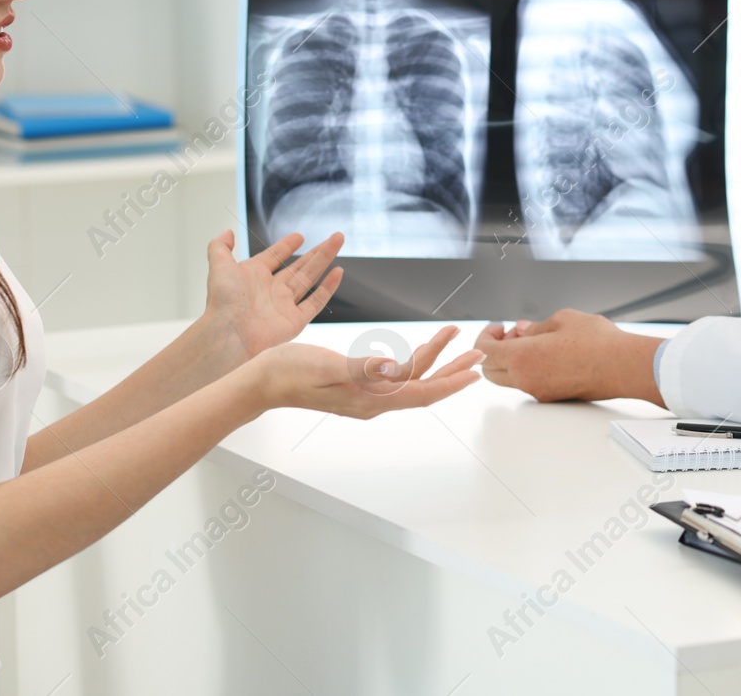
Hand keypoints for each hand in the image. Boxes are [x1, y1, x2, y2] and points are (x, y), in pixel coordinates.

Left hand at [200, 229, 345, 362]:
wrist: (229, 332)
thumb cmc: (223, 301)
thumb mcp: (219, 265)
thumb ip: (220, 246)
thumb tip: (227, 232)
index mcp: (254, 275)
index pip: (274, 256)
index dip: (286, 246)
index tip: (299, 236)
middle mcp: (271, 289)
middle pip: (299, 266)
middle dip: (317, 250)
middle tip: (334, 236)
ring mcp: (284, 305)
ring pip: (310, 278)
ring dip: (325, 259)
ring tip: (338, 242)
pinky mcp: (295, 321)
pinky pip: (315, 302)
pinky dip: (328, 288)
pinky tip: (338, 272)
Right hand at [251, 325, 483, 418]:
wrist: (262, 381)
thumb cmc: (288, 371)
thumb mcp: (325, 365)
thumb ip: (361, 369)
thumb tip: (393, 369)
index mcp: (368, 400)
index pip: (419, 393)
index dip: (449, 383)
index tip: (474, 372)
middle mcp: (372, 402)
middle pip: (423, 387)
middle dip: (452, 369)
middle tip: (478, 352)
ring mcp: (366, 396)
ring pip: (411, 379)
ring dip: (434, 358)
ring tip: (455, 337)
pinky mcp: (359, 386)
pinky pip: (395, 375)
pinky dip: (413, 359)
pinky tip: (423, 348)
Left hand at [474, 309, 664, 404]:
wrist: (624, 366)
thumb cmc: (598, 342)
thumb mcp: (562, 319)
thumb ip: (535, 326)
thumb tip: (521, 330)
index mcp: (523, 357)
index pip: (483, 351)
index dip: (485, 336)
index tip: (499, 327)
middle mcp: (526, 379)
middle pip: (489, 371)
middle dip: (492, 351)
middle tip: (510, 334)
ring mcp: (539, 391)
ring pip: (508, 379)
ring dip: (510, 360)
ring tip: (533, 341)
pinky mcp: (552, 397)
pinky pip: (527, 384)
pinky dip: (526, 369)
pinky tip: (546, 353)